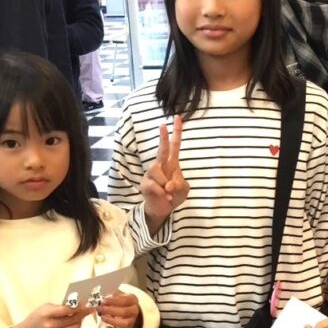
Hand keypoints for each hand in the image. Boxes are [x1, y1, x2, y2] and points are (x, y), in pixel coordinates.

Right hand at [5, 303, 94, 327]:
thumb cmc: (37, 319)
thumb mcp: (44, 308)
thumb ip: (60, 307)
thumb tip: (77, 306)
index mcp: (46, 314)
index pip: (67, 310)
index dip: (79, 307)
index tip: (87, 305)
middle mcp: (50, 326)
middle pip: (74, 319)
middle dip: (82, 314)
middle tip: (86, 310)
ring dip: (79, 322)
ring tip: (76, 319)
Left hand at [98, 291, 141, 327]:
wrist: (129, 313)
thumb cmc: (121, 303)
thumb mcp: (119, 296)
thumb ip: (112, 296)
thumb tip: (102, 299)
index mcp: (132, 300)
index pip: (124, 300)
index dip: (113, 301)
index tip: (103, 301)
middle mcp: (134, 311)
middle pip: (124, 312)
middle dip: (110, 310)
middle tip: (99, 309)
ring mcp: (132, 322)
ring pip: (124, 323)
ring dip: (112, 321)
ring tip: (103, 317)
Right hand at [141, 116, 188, 234]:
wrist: (163, 210)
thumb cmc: (173, 196)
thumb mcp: (183, 190)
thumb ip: (179, 184)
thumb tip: (168, 184)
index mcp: (172, 164)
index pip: (174, 145)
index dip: (176, 132)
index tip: (178, 117)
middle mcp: (160, 166)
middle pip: (161, 149)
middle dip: (162, 137)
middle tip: (162, 125)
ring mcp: (151, 174)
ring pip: (155, 169)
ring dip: (164, 182)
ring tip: (168, 192)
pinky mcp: (145, 184)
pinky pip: (153, 184)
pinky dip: (161, 192)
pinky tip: (165, 197)